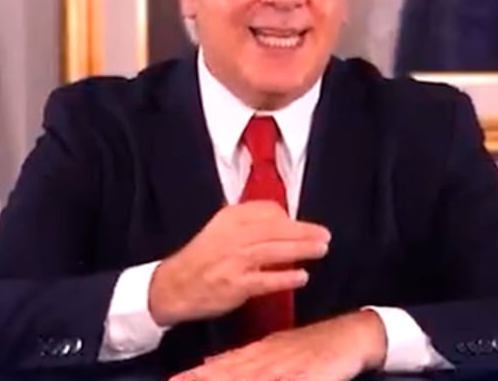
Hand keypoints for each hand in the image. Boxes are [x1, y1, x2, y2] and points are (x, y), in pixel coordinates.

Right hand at [148, 201, 330, 326]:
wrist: (173, 286)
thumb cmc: (201, 258)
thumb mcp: (219, 229)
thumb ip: (248, 223)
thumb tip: (285, 222)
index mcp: (229, 218)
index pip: (266, 210)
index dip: (287, 218)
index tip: (300, 225)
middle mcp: (233, 236)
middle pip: (276, 229)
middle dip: (304, 232)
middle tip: (324, 235)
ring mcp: (235, 261)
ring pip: (275, 251)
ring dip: (301, 249)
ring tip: (321, 249)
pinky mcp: (236, 285)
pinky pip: (267, 280)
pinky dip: (286, 278)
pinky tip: (302, 277)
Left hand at [169, 310, 387, 380]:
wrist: (351, 335)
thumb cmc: (313, 347)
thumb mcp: (276, 349)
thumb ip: (246, 359)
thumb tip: (211, 362)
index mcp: (259, 352)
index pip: (223, 366)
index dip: (197, 376)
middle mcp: (268, 358)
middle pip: (231, 374)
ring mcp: (286, 367)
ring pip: (252, 378)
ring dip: (228, 380)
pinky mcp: (306, 374)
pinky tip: (258, 379)